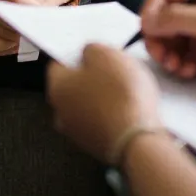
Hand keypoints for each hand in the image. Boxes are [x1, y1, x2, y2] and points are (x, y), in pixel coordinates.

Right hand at [0, 0, 76, 58]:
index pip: (14, 0)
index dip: (31, 9)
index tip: (46, 13)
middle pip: (9, 21)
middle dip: (28, 26)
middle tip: (44, 28)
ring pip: (2, 35)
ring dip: (20, 36)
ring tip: (34, 33)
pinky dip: (6, 43)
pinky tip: (17, 38)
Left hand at [46, 44, 164, 163]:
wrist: (138, 140)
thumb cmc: (119, 96)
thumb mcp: (105, 54)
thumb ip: (91, 49)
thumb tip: (88, 55)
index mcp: (57, 87)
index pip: (59, 64)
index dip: (77, 54)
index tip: (92, 51)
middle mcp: (61, 113)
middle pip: (74, 86)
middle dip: (92, 76)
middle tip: (113, 69)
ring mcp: (79, 133)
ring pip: (89, 105)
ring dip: (104, 97)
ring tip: (127, 89)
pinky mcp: (98, 146)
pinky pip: (103, 122)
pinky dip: (113, 115)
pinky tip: (131, 108)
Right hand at [140, 0, 195, 95]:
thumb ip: (177, 18)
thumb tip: (146, 21)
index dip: (151, 10)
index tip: (146, 31)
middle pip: (161, 19)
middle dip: (157, 37)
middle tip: (161, 55)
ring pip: (168, 41)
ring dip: (166, 54)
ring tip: (176, 67)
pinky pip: (179, 59)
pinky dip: (178, 66)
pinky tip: (189, 72)